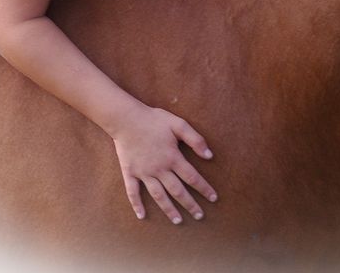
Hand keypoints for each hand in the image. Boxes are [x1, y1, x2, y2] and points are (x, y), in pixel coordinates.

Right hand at [112, 105, 217, 223]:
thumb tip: (210, 155)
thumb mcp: (178, 124)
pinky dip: (137, 204)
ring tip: (178, 221)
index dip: (204, 188)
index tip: (213, 198)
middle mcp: (159, 169)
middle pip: (177, 191)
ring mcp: (144, 173)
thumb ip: (195, 139)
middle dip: (190, 204)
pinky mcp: (130, 173)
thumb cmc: (154, 120)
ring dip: (169, 209)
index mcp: (172, 158)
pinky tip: (141, 215)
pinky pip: (133, 192)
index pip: (192, 177)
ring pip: (158, 195)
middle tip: (200, 216)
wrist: (126, 119)